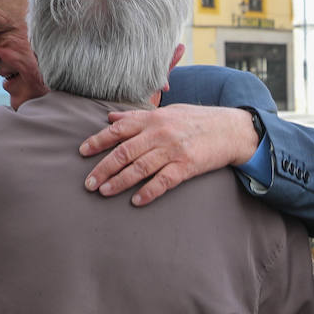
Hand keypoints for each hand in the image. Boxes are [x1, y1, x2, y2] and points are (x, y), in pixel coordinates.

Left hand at [78, 105, 260, 205]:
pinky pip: (163, 182)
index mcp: (153, 118)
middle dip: (103, 168)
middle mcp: (160, 133)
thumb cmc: (196, 120)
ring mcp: (173, 151)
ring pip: (140, 168)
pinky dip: (148, 192)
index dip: (98, 141)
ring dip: (119, 182)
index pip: (119, 130)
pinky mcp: (186, 166)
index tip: (82, 152)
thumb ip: (137, 116)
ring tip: (104, 192)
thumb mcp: (167, 112)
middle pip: (124, 152)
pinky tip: (136, 201)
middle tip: (88, 183)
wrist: (230, 129)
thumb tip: (110, 119)